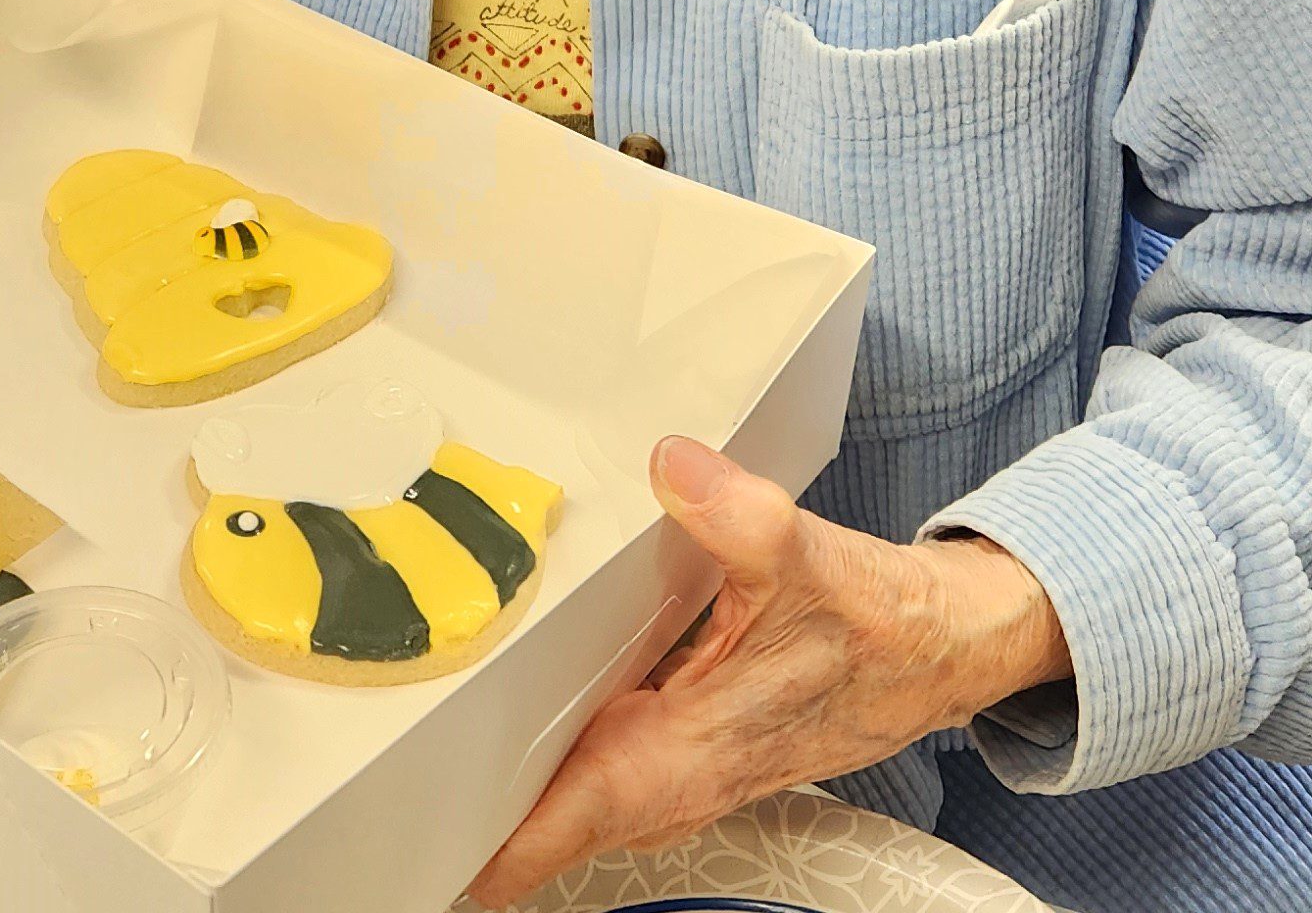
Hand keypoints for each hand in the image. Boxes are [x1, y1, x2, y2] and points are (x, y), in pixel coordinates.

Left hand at [471, 434, 1070, 906]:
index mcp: (685, 753)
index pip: (565, 820)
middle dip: (465, 809)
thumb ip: (740, 515)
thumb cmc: (879, 626)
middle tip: (375, 786)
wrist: (935, 648)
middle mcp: (668, 769)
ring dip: (500, 776)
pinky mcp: (677, 728)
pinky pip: (590, 750)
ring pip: (564, 785)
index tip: (416, 846)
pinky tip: (505, 696)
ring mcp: (671, 754)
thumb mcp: (812, 559)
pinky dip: (543, 736)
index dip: (488, 844)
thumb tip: (672, 464)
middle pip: (543, 812)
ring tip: (411, 746)